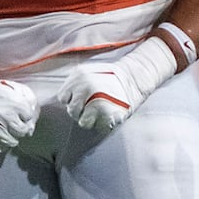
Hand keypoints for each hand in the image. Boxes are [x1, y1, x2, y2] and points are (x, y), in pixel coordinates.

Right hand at [0, 53, 38, 153]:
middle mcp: (0, 115)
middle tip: (15, 123)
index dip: (26, 114)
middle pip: (21, 131)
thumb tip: (33, 120)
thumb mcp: (13, 88)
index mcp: (10, 102)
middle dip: (21, 128)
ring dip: (12, 137)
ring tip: (6, 128)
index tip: (20, 112)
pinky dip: (0, 143)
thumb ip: (28, 99)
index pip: (28, 115)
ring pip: (11, 142)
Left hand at [59, 36, 177, 131]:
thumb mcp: (87, 71)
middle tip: (92, 105)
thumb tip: (66, 99)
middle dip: (80, 110)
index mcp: (78, 77)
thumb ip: (74, 84)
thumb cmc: (111, 76)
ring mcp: (97, 103)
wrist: (134, 78)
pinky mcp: (108, 115)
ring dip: (90, 119)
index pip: (63, 98)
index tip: (82, 97)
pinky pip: (98, 127)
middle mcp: (85, 89)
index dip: (72, 99)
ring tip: (99, 112)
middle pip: (72, 111)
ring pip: (83, 122)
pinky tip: (108, 114)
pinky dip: (102, 123)